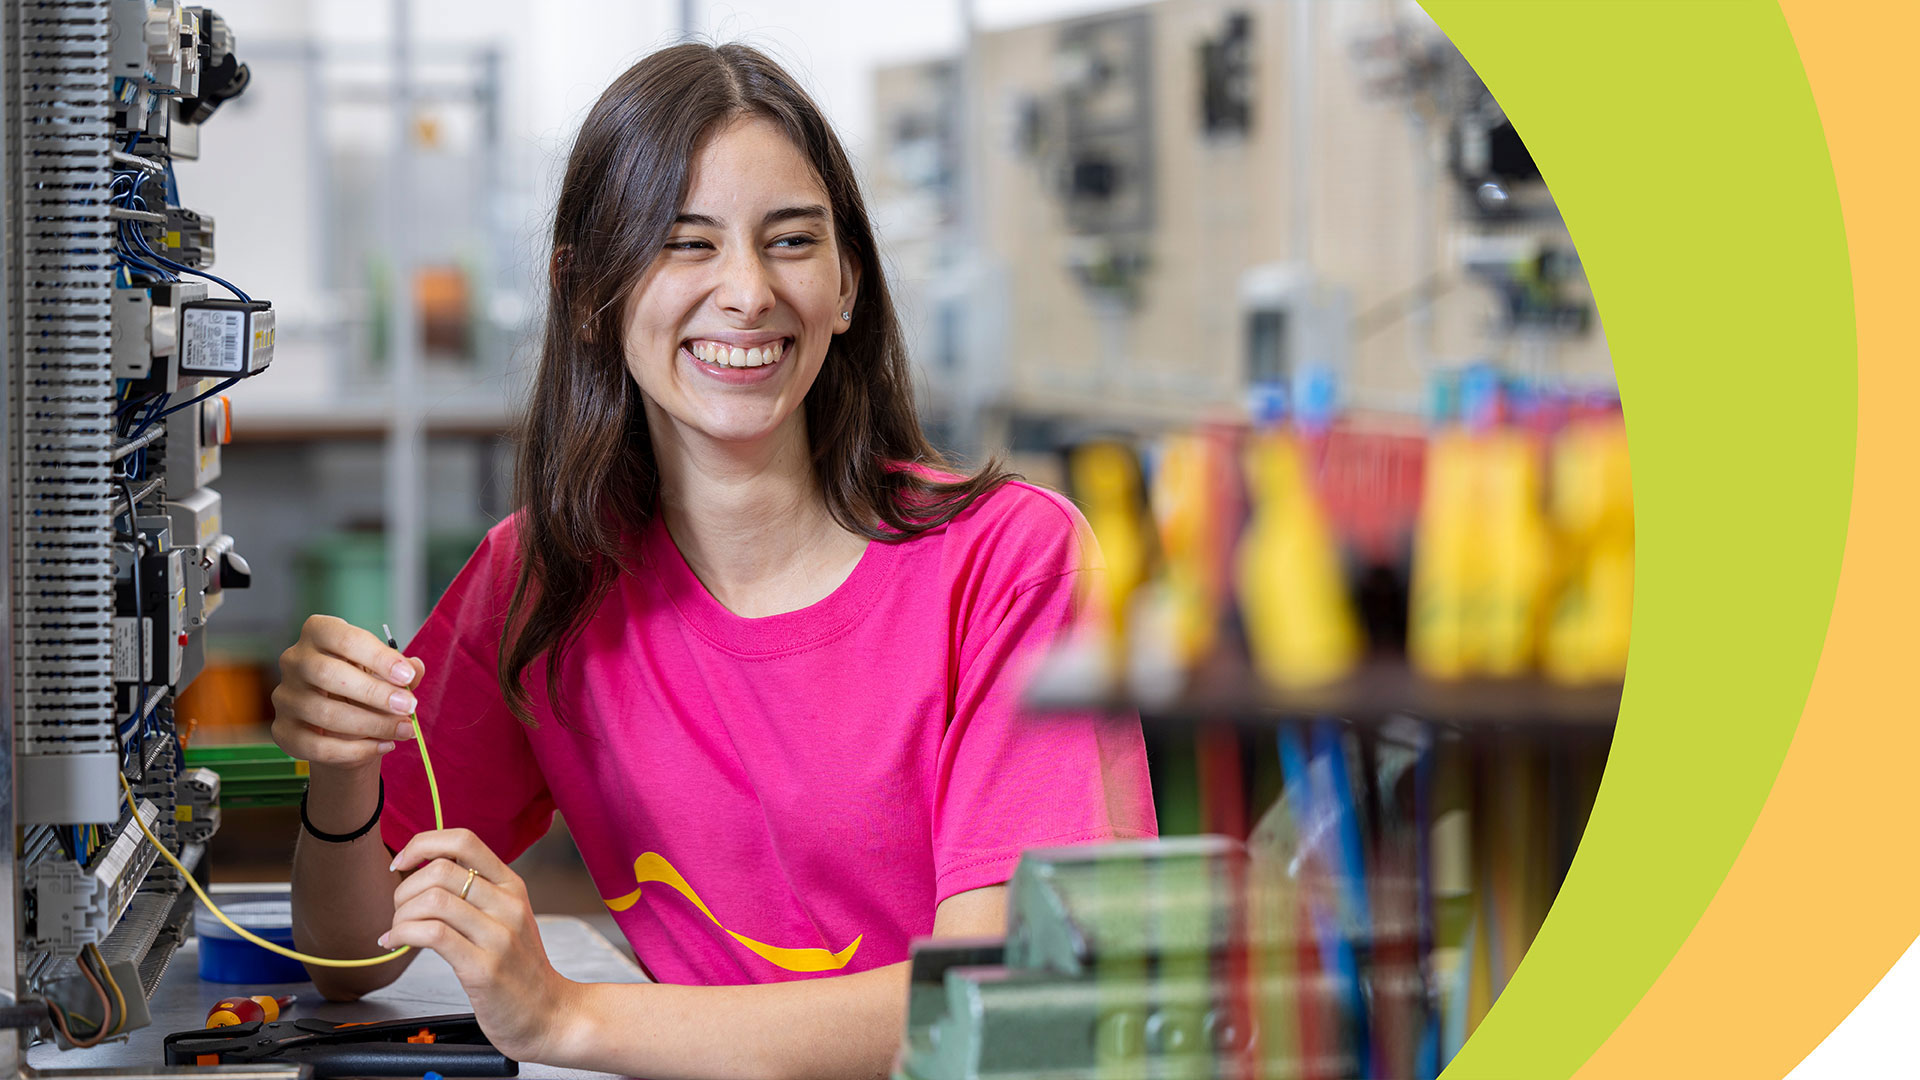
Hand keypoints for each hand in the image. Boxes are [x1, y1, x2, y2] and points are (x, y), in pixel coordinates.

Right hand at [271, 615, 422, 771]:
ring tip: (404, 729)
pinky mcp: (283, 731)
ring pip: (324, 713)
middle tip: (409, 707)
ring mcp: (285, 696)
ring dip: (371, 724)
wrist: (341, 724)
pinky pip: (317, 746)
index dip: (378, 657)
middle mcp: (294, 661)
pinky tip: (383, 745)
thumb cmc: (364, 686)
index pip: (344, 639)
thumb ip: (402, 670)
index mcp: (318, 633)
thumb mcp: (386, 672)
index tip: (407, 677)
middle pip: (328, 674)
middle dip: (374, 693)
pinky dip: (355, 750)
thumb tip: (415, 668)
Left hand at [382, 829, 579, 1064]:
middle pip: (440, 869)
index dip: (423, 843)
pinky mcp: (484, 968)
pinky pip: (432, 935)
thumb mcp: (507, 919)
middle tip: (398, 911)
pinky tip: (395, 944)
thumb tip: (422, 871)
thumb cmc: (519, 969)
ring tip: (397, 931)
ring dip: (401, 914)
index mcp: (512, 886)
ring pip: (433, 900)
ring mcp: (499, 936)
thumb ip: (475, 894)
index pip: (464, 840)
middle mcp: (508, 904)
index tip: (402, 862)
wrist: (549, 1014)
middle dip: (403, 888)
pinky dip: (402, 935)